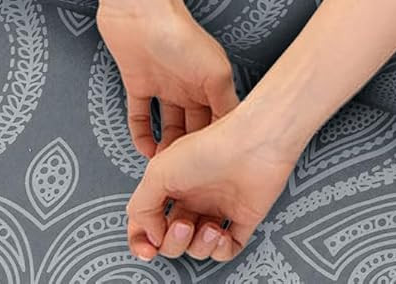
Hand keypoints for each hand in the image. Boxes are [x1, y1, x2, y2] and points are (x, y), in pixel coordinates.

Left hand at [96, 0, 240, 247]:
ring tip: (167, 176)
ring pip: (168, 125)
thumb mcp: (214, 72)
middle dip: (192, 154)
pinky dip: (141, 134)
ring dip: (167, 148)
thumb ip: (225, 102)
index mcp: (211, 81)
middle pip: (194, 126)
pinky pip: (140, 115)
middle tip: (190, 182)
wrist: (141, 13)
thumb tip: (237, 132)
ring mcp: (164, 85)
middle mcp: (190, 85)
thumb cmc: (180, 37)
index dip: (219, 145)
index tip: (220, 172)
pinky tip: (144, 150)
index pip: (219, 119)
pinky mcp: (138, 83)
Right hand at [125, 103, 297, 262]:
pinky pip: (227, 248)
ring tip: (208, 228)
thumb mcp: (158, 171)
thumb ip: (141, 207)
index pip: (147, 218)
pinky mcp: (243, 217)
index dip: (142, 239)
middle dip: (174, 242)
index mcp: (172, 183)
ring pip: (198, 247)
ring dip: (199, 247)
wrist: (254, 145)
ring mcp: (218, 207)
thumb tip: (151, 235)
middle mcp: (194, 195)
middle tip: (183, 226)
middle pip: (172, 238)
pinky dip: (220, 250)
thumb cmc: (210, 148)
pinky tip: (221, 235)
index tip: (148, 248)